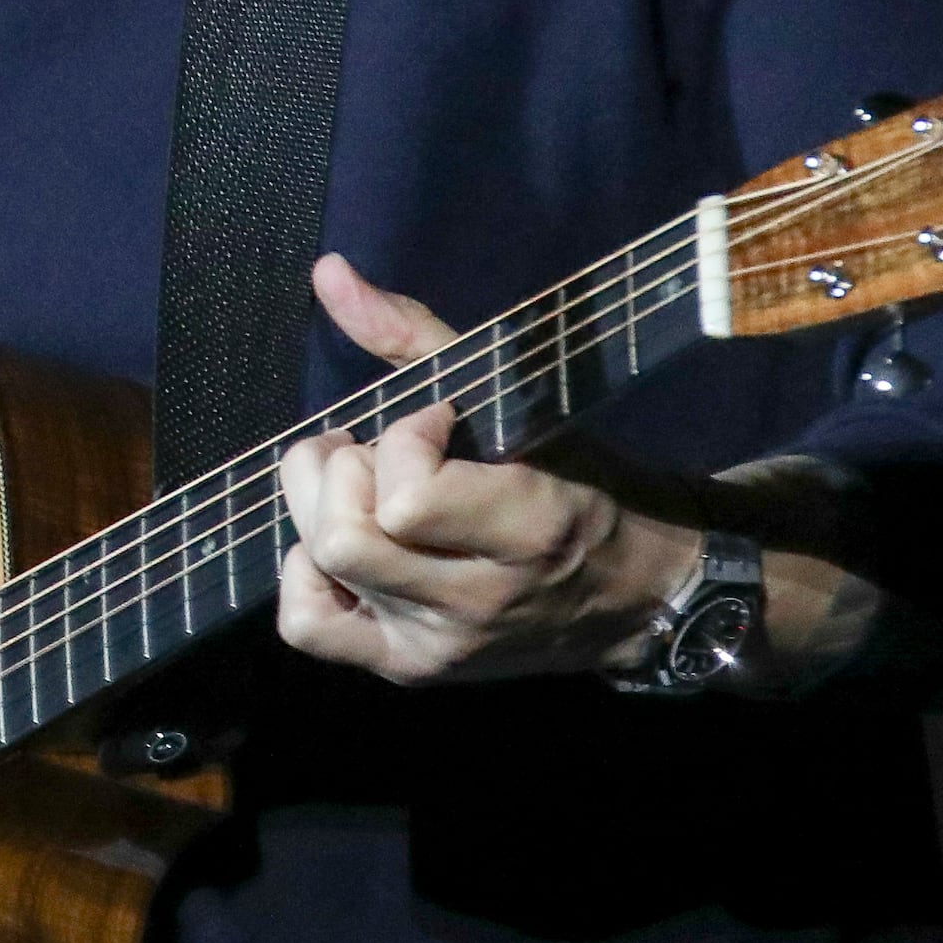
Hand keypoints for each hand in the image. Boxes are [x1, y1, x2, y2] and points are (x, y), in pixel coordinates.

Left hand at [272, 255, 697, 683]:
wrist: (636, 595)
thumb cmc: (582, 483)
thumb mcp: (523, 401)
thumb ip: (416, 337)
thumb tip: (327, 272)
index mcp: (526, 530)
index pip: (406, 498)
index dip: (402, 439)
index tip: (437, 421)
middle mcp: (475, 603)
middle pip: (342, 538)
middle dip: (343, 468)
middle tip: (380, 450)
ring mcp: (437, 647)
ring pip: (318, 569)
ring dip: (321, 507)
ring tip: (361, 487)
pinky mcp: (409, 670)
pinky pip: (308, 625)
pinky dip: (305, 573)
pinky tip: (346, 548)